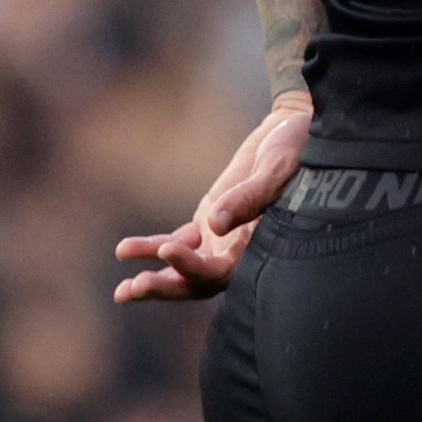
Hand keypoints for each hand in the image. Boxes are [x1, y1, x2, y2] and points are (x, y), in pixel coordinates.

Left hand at [112, 97, 312, 302]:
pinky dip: (153, 249)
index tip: (169, 250)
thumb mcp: (277, 167)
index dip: (194, 267)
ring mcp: (222, 238)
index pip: (223, 270)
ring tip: (122, 291)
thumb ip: (250, 197)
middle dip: (167, 287)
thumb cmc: (299, 148)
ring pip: (185, 269)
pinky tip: (127, 251)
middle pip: (199, 281)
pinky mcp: (210, 221)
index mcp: (262, 244)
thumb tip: (214, 225)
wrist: (294, 129)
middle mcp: (240, 250)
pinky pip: (178, 243)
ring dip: (155, 277)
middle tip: (133, 289)